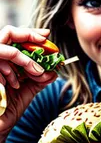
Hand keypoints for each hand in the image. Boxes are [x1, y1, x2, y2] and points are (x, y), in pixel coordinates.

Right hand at [0, 26, 57, 142]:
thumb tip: (54, 71)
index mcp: (6, 61)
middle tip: (44, 40)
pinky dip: (11, 70)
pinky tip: (16, 85)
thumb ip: (39, 80)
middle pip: (8, 33)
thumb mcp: (27, 91)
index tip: (46, 35)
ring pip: (6, 45)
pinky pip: (0, 60)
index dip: (31, 34)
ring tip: (36, 71)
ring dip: (24, 57)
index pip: (16, 39)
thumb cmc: (8, 109)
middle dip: (28, 34)